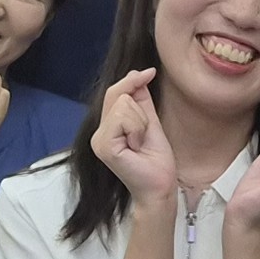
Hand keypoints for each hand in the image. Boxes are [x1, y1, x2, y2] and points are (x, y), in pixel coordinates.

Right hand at [88, 68, 178, 205]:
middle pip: (118, 94)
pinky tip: (137, 146)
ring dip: (141, 122)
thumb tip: (140, 74)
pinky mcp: (104, 146)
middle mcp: (98, 133)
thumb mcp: (150, 122)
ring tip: (140, 143)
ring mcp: (99, 140)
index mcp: (107, 127)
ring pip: (123, 104)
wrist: (160, 186)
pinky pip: (123, 118)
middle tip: (144, 135)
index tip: (150, 72)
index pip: (115, 92)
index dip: (132, 80)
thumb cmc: (156, 160)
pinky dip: (138, 129)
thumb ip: (141, 100)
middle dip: (140, 111)